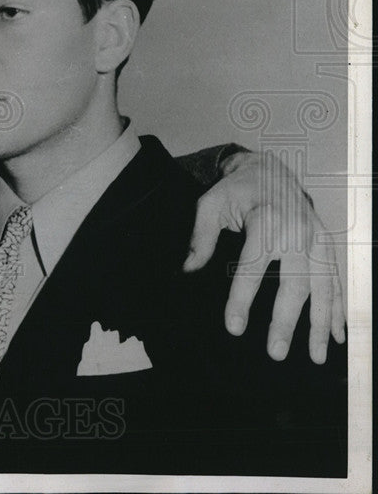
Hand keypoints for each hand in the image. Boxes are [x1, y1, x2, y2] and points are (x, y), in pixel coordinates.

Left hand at [183, 150, 345, 363]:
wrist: (270, 169)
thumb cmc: (236, 189)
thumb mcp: (210, 204)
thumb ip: (200, 236)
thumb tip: (188, 269)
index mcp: (267, 221)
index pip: (251, 268)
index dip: (241, 300)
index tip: (233, 328)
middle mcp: (298, 232)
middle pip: (294, 285)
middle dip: (286, 322)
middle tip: (276, 353)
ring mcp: (317, 239)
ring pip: (324, 287)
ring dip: (321, 324)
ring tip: (316, 357)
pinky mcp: (327, 244)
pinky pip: (336, 279)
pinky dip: (338, 308)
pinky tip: (337, 336)